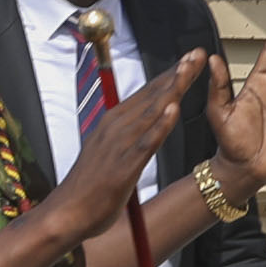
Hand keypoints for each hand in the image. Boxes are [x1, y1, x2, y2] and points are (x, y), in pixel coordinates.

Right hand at [49, 51, 207, 237]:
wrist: (67, 212)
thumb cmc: (89, 187)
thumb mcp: (107, 152)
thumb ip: (125, 136)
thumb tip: (141, 126)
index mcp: (113, 123)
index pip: (147, 93)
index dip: (170, 74)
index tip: (190, 58)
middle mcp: (116, 127)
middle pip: (153, 95)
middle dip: (177, 74)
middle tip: (198, 53)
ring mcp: (119, 145)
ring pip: (151, 112)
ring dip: (172, 89)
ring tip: (189, 69)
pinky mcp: (123, 166)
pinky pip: (146, 142)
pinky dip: (160, 125)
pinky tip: (174, 110)